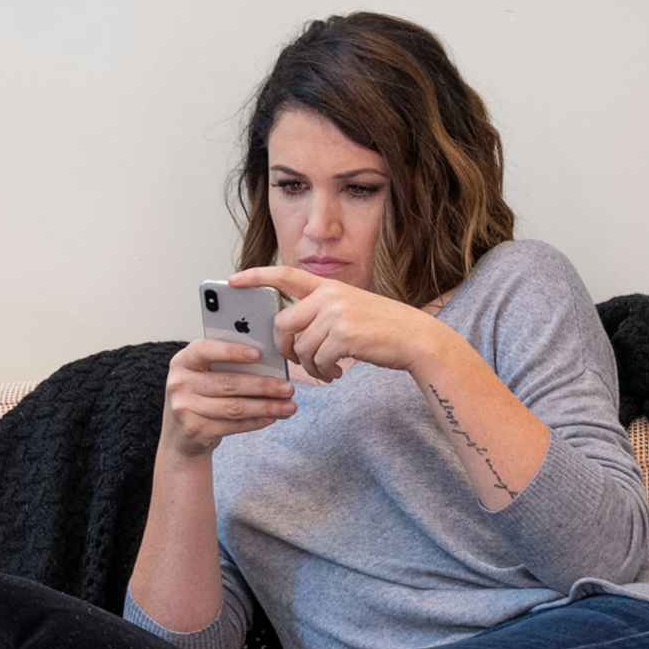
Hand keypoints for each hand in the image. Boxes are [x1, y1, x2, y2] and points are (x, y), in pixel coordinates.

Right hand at [159, 338, 299, 458]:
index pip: (205, 349)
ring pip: (234, 407)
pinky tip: (272, 417)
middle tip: (289, 388)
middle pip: (228, 383)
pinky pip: (232, 425)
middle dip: (263, 386)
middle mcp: (179, 383)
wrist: (181, 435)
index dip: (232, 351)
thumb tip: (268, 361)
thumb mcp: (205, 375)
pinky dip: (256, 421)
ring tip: (288, 406)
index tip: (259, 354)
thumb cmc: (201, 396)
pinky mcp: (195, 430)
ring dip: (266, 407)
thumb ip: (226, 365)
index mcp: (183, 361)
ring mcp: (184, 408)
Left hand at [226, 265, 447, 381]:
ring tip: (327, 371)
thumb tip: (292, 337)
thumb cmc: (382, 329)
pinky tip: (336, 373)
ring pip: (300, 347)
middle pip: (283, 324)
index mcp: (328, 286)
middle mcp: (330, 296)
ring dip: (310, 367)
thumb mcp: (351, 308)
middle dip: (284, 348)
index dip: (256, 276)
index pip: (285, 275)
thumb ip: (322, 313)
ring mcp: (337, 315)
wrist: (415, 338)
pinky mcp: (344, 336)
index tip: (233, 281)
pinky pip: (317, 361)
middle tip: (297, 361)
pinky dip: (323, 372)